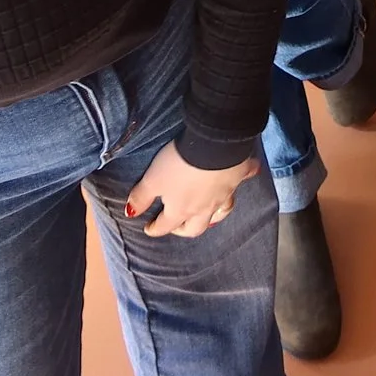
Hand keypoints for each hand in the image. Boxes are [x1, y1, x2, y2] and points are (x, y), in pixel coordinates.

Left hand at [124, 141, 259, 237]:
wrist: (213, 146)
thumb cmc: (179, 165)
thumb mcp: (153, 179)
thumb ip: (141, 197)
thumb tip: (130, 212)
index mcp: (181, 210)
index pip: (166, 225)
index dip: (155, 228)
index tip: (148, 228)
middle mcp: (204, 208)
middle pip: (196, 227)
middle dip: (185, 230)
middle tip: (177, 227)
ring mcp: (224, 194)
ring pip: (221, 212)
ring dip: (215, 217)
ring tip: (210, 217)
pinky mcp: (239, 176)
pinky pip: (243, 179)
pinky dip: (243, 179)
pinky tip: (245, 175)